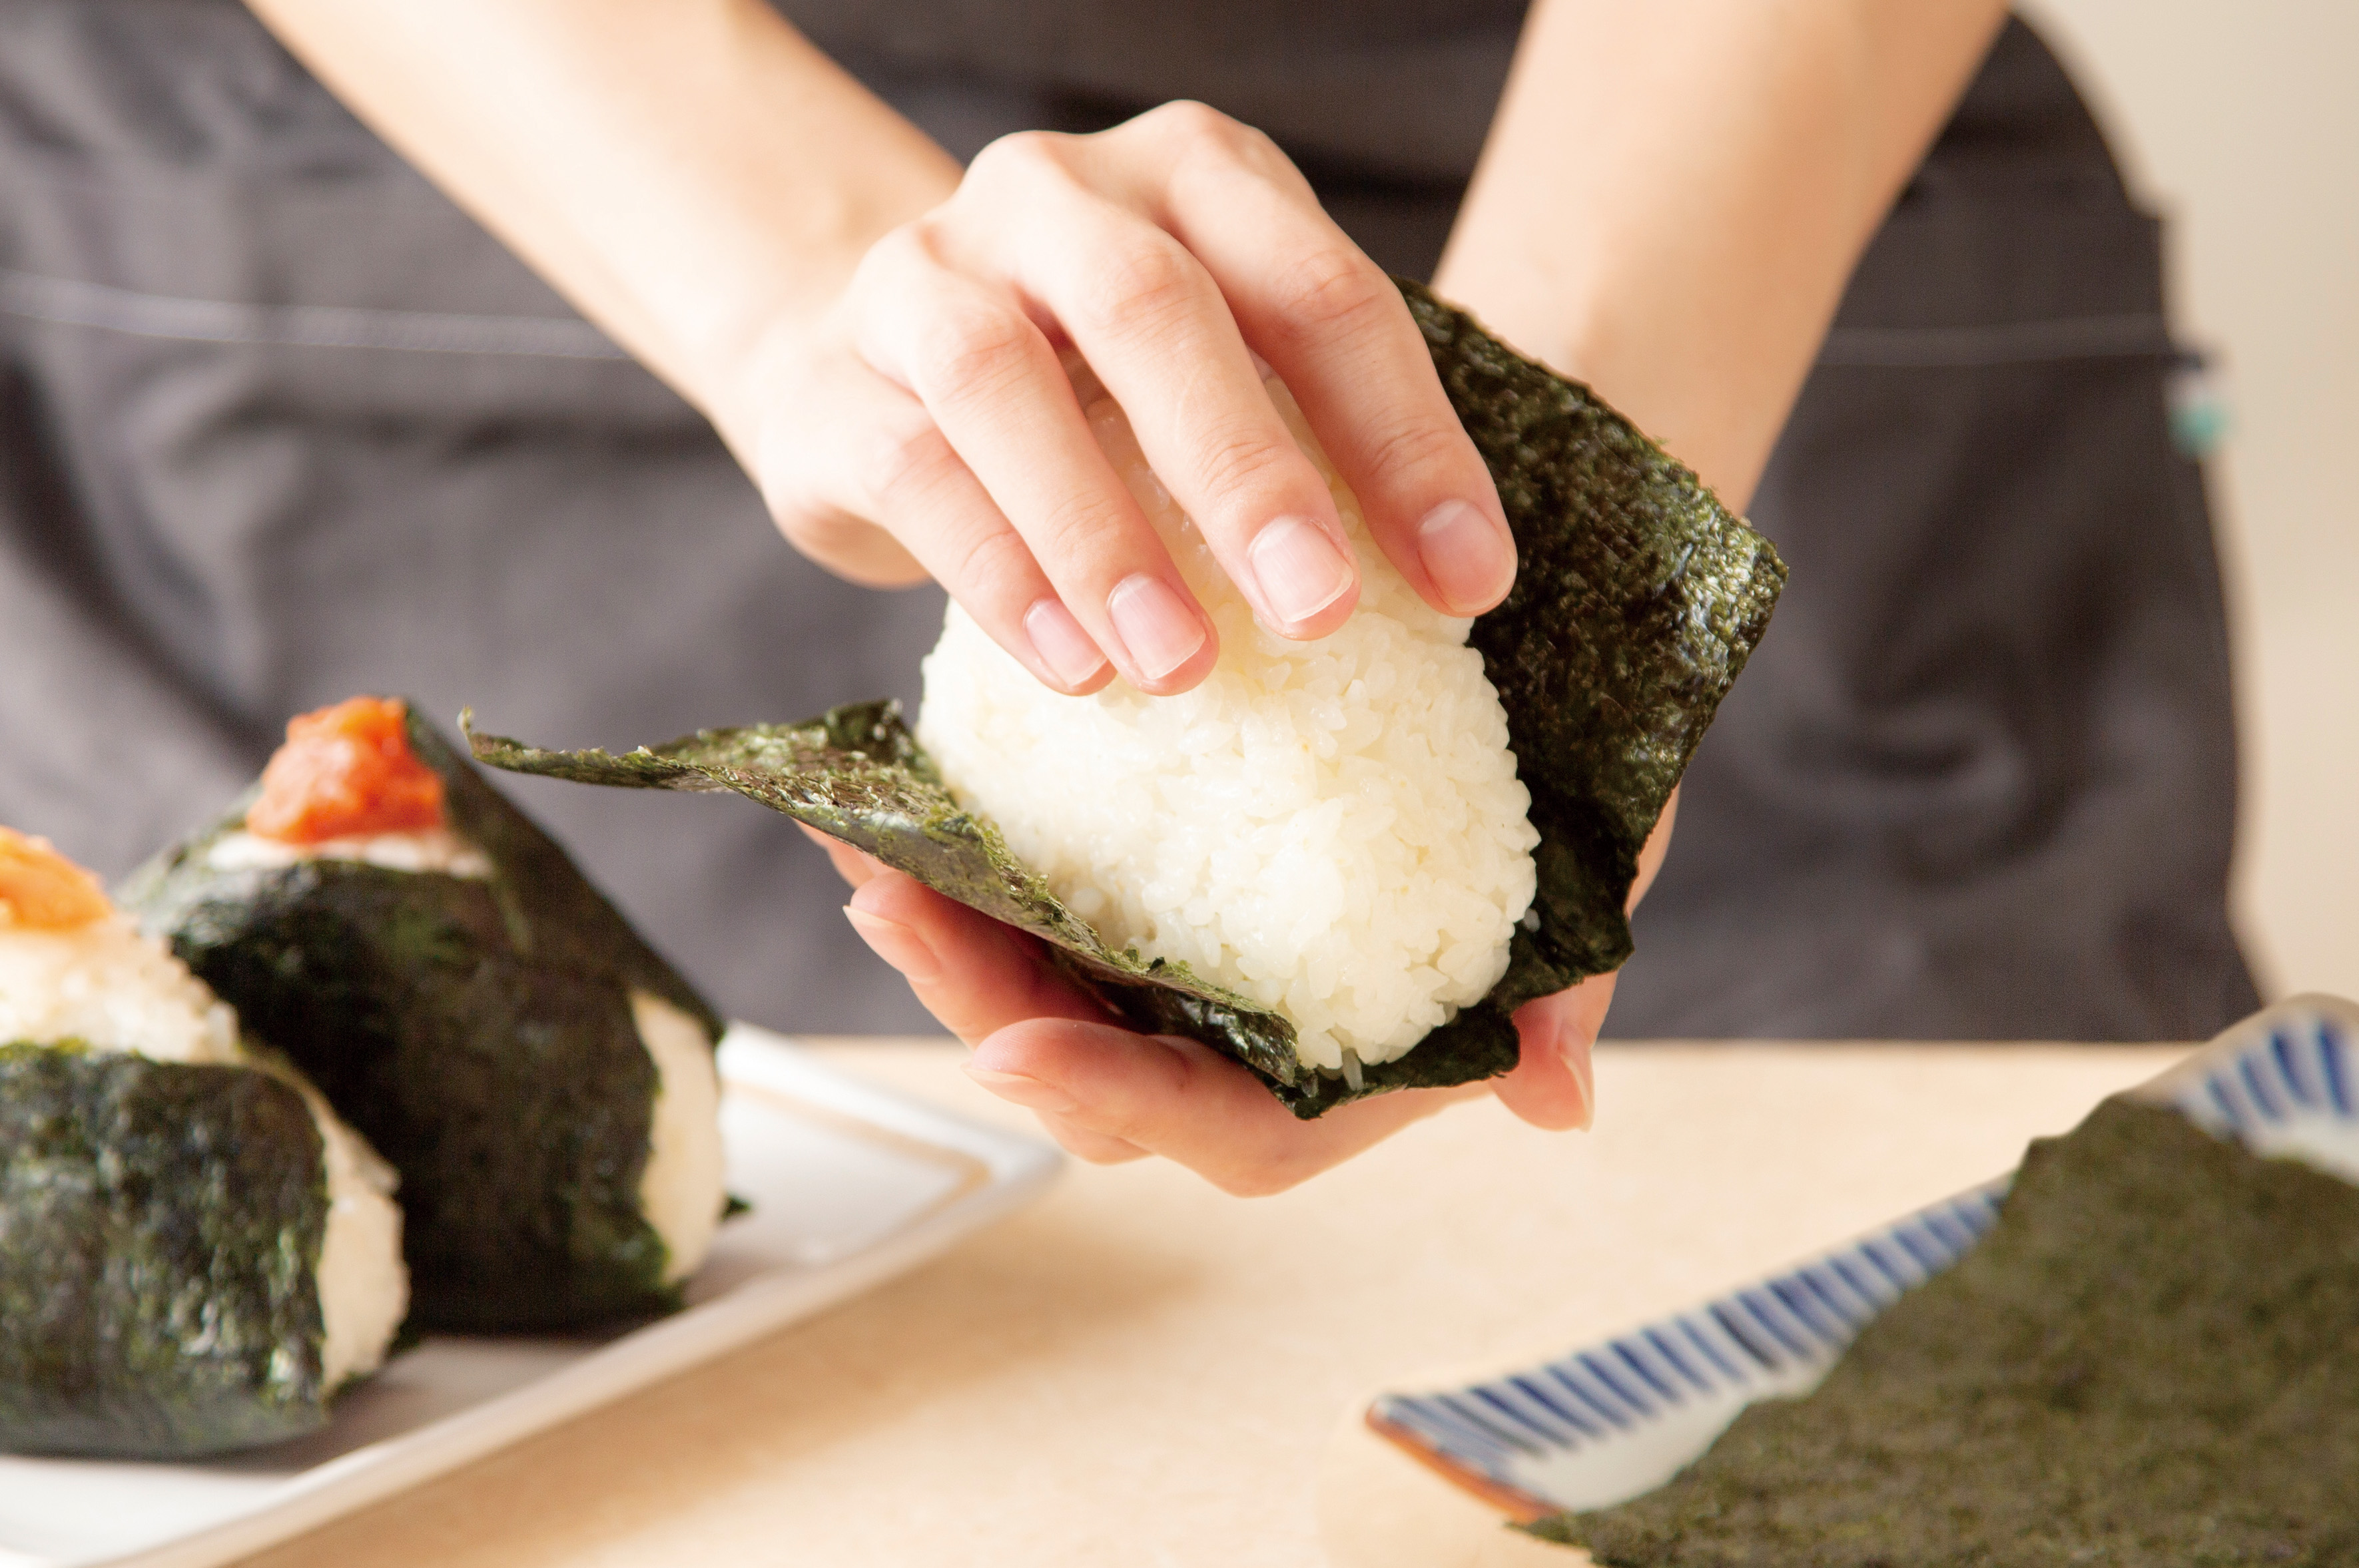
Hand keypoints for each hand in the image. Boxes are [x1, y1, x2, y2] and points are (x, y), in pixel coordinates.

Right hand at [721, 101, 1517, 695]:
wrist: (857, 367)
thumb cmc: (1088, 389)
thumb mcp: (1217, 376)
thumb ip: (1315, 436)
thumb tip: (1456, 583)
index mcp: (1192, 175)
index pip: (1316, 291)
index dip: (1403, 437)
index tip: (1469, 582)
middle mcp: (1054, 195)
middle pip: (1155, 309)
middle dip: (1249, 470)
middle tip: (1321, 612)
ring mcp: (924, 274)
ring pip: (1002, 379)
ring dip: (1102, 533)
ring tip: (1181, 665)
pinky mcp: (831, 383)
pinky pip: (912, 468)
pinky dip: (1000, 574)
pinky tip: (1074, 666)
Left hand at [810, 793, 1674, 1194]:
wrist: (1540, 640)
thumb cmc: (1584, 764)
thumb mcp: (1599, 857)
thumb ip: (1562, 986)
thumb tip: (1558, 1104)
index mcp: (1359, 1064)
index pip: (1236, 1129)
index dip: (1128, 1104)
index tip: (1018, 1054)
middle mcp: (1262, 1027)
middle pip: (1100, 1071)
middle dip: (986, 1005)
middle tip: (895, 908)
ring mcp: (1200, 953)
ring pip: (1050, 987)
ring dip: (951, 936)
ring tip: (871, 857)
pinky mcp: (1157, 868)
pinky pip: (1046, 891)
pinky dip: (970, 856)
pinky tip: (899, 797)